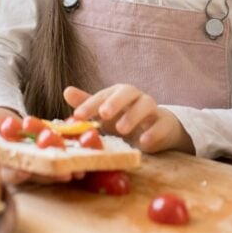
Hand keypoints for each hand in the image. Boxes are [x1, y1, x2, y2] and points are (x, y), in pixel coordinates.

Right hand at [0, 106, 83, 184]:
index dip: (15, 173)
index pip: (9, 172)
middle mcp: (24, 167)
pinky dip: (76, 154)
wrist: (10, 122)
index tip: (21, 172)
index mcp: (5, 162)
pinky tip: (88, 151)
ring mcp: (41, 163)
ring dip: (66, 169)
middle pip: (36, 174)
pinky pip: (66, 156)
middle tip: (62, 174)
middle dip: (48, 174)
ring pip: (53, 169)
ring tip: (79, 168)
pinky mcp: (54, 155)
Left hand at [65, 85, 191, 152]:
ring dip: (134, 115)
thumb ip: (88, 103)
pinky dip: (153, 132)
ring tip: (121, 129)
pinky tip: (144, 142)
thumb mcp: (106, 114)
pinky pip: (162, 124)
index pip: (104, 94)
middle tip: (104, 114)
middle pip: (128, 91)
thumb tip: (66, 91)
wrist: (158, 129)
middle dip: (115, 102)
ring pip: (147, 104)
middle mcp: (136, 98)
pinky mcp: (165, 124)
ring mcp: (153, 110)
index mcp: (119, 94)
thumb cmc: (126, 118)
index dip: (90, 104)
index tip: (77, 115)